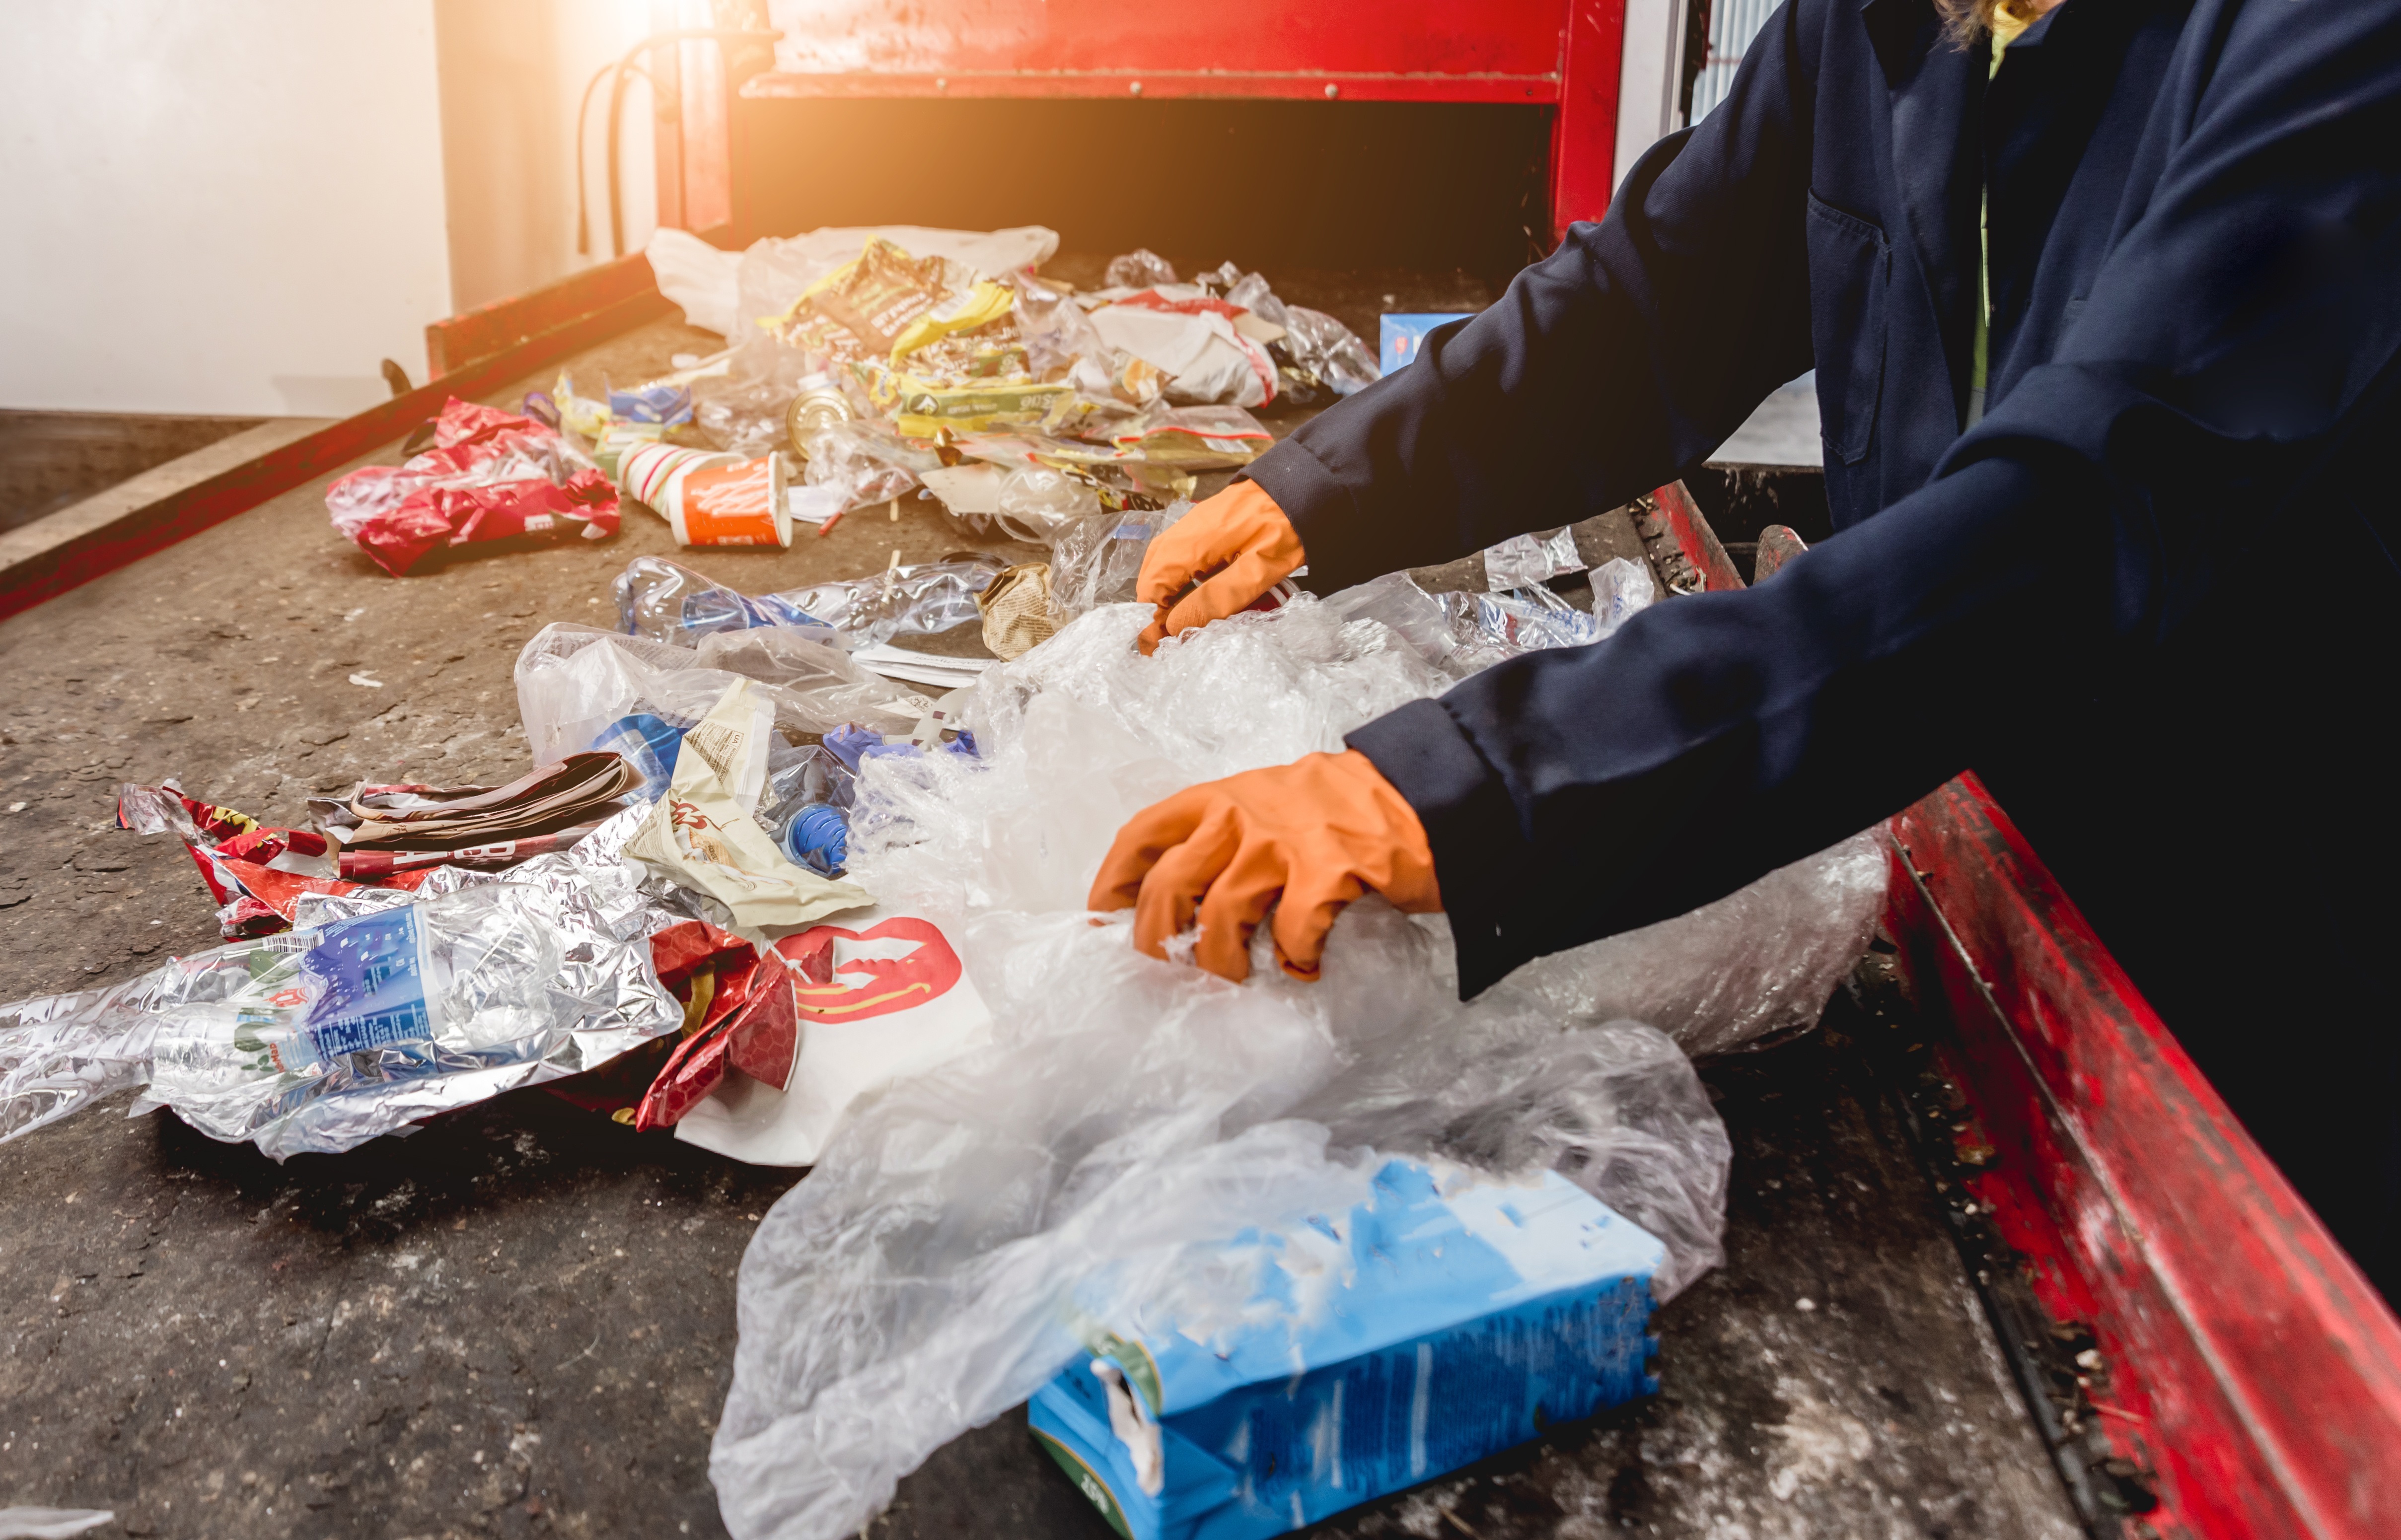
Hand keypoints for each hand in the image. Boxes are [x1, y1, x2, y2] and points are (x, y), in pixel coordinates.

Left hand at [1088, 749, 1440, 981]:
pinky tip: (1307, 964)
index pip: (1142, 835)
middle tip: (1174, 971)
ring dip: (1224, 963)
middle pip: (1169, 887)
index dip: (1115, 883)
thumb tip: (1178, 897)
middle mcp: (1242, 815)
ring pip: (1220, 918)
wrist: (1425, 793)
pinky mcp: (1330, 870)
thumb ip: (1224, 837)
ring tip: (1244, 977)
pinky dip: (1295, 959)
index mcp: (1221, 798)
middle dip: (1159, 942)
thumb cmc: (1343, 809)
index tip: (1106, 919)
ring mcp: (1284, 842)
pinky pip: (1292, 932)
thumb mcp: (1270, 803)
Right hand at [1136, 481, 1304, 654]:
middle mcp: (1179, 532)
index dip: (1154, 619)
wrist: (1302, 485)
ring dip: (1169, 595)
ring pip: (1161, 566)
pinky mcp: (1201, 525)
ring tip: (1191, 616)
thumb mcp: (1258, 570)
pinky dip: (1180, 578)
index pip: (1150, 589)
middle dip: (1159, 609)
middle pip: (1151, 578)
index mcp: (1188, 544)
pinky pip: (1177, 555)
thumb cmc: (1286, 527)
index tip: (1168, 642)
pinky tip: (1201, 591)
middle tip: (1180, 633)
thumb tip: (1177, 625)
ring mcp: (1189, 526)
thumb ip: (1218, 598)